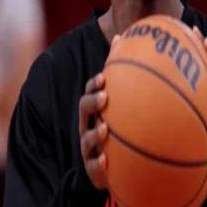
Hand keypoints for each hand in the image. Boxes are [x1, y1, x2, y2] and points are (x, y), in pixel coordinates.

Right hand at [78, 34, 119, 188]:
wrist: (117, 167)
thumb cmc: (121, 128)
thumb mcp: (123, 103)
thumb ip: (123, 72)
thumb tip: (122, 37)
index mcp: (97, 110)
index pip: (90, 92)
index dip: (94, 85)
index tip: (104, 78)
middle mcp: (89, 125)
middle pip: (84, 110)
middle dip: (92, 102)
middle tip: (104, 97)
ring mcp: (90, 147)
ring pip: (86, 139)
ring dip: (94, 134)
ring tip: (105, 129)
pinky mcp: (94, 169)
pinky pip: (92, 168)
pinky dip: (97, 165)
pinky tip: (105, 161)